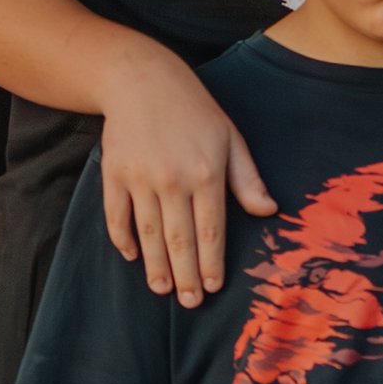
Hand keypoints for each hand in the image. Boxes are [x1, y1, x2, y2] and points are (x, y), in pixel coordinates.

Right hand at [99, 51, 275, 307]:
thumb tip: (269, 211)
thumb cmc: (195, 111)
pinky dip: (123, 239)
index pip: (211, 230)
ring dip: (155, 266)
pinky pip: (116, 216)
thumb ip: (248, 179)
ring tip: (161, 290)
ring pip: (148, 233)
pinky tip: (133, 258)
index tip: (213, 287)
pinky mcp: (113, 174)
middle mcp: (173, 180)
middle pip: (179, 240)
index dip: (211, 263)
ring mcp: (140, 179)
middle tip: (189, 302)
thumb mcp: (231, 139)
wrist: (141, 81)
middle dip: (185, 276)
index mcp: (207, 174)